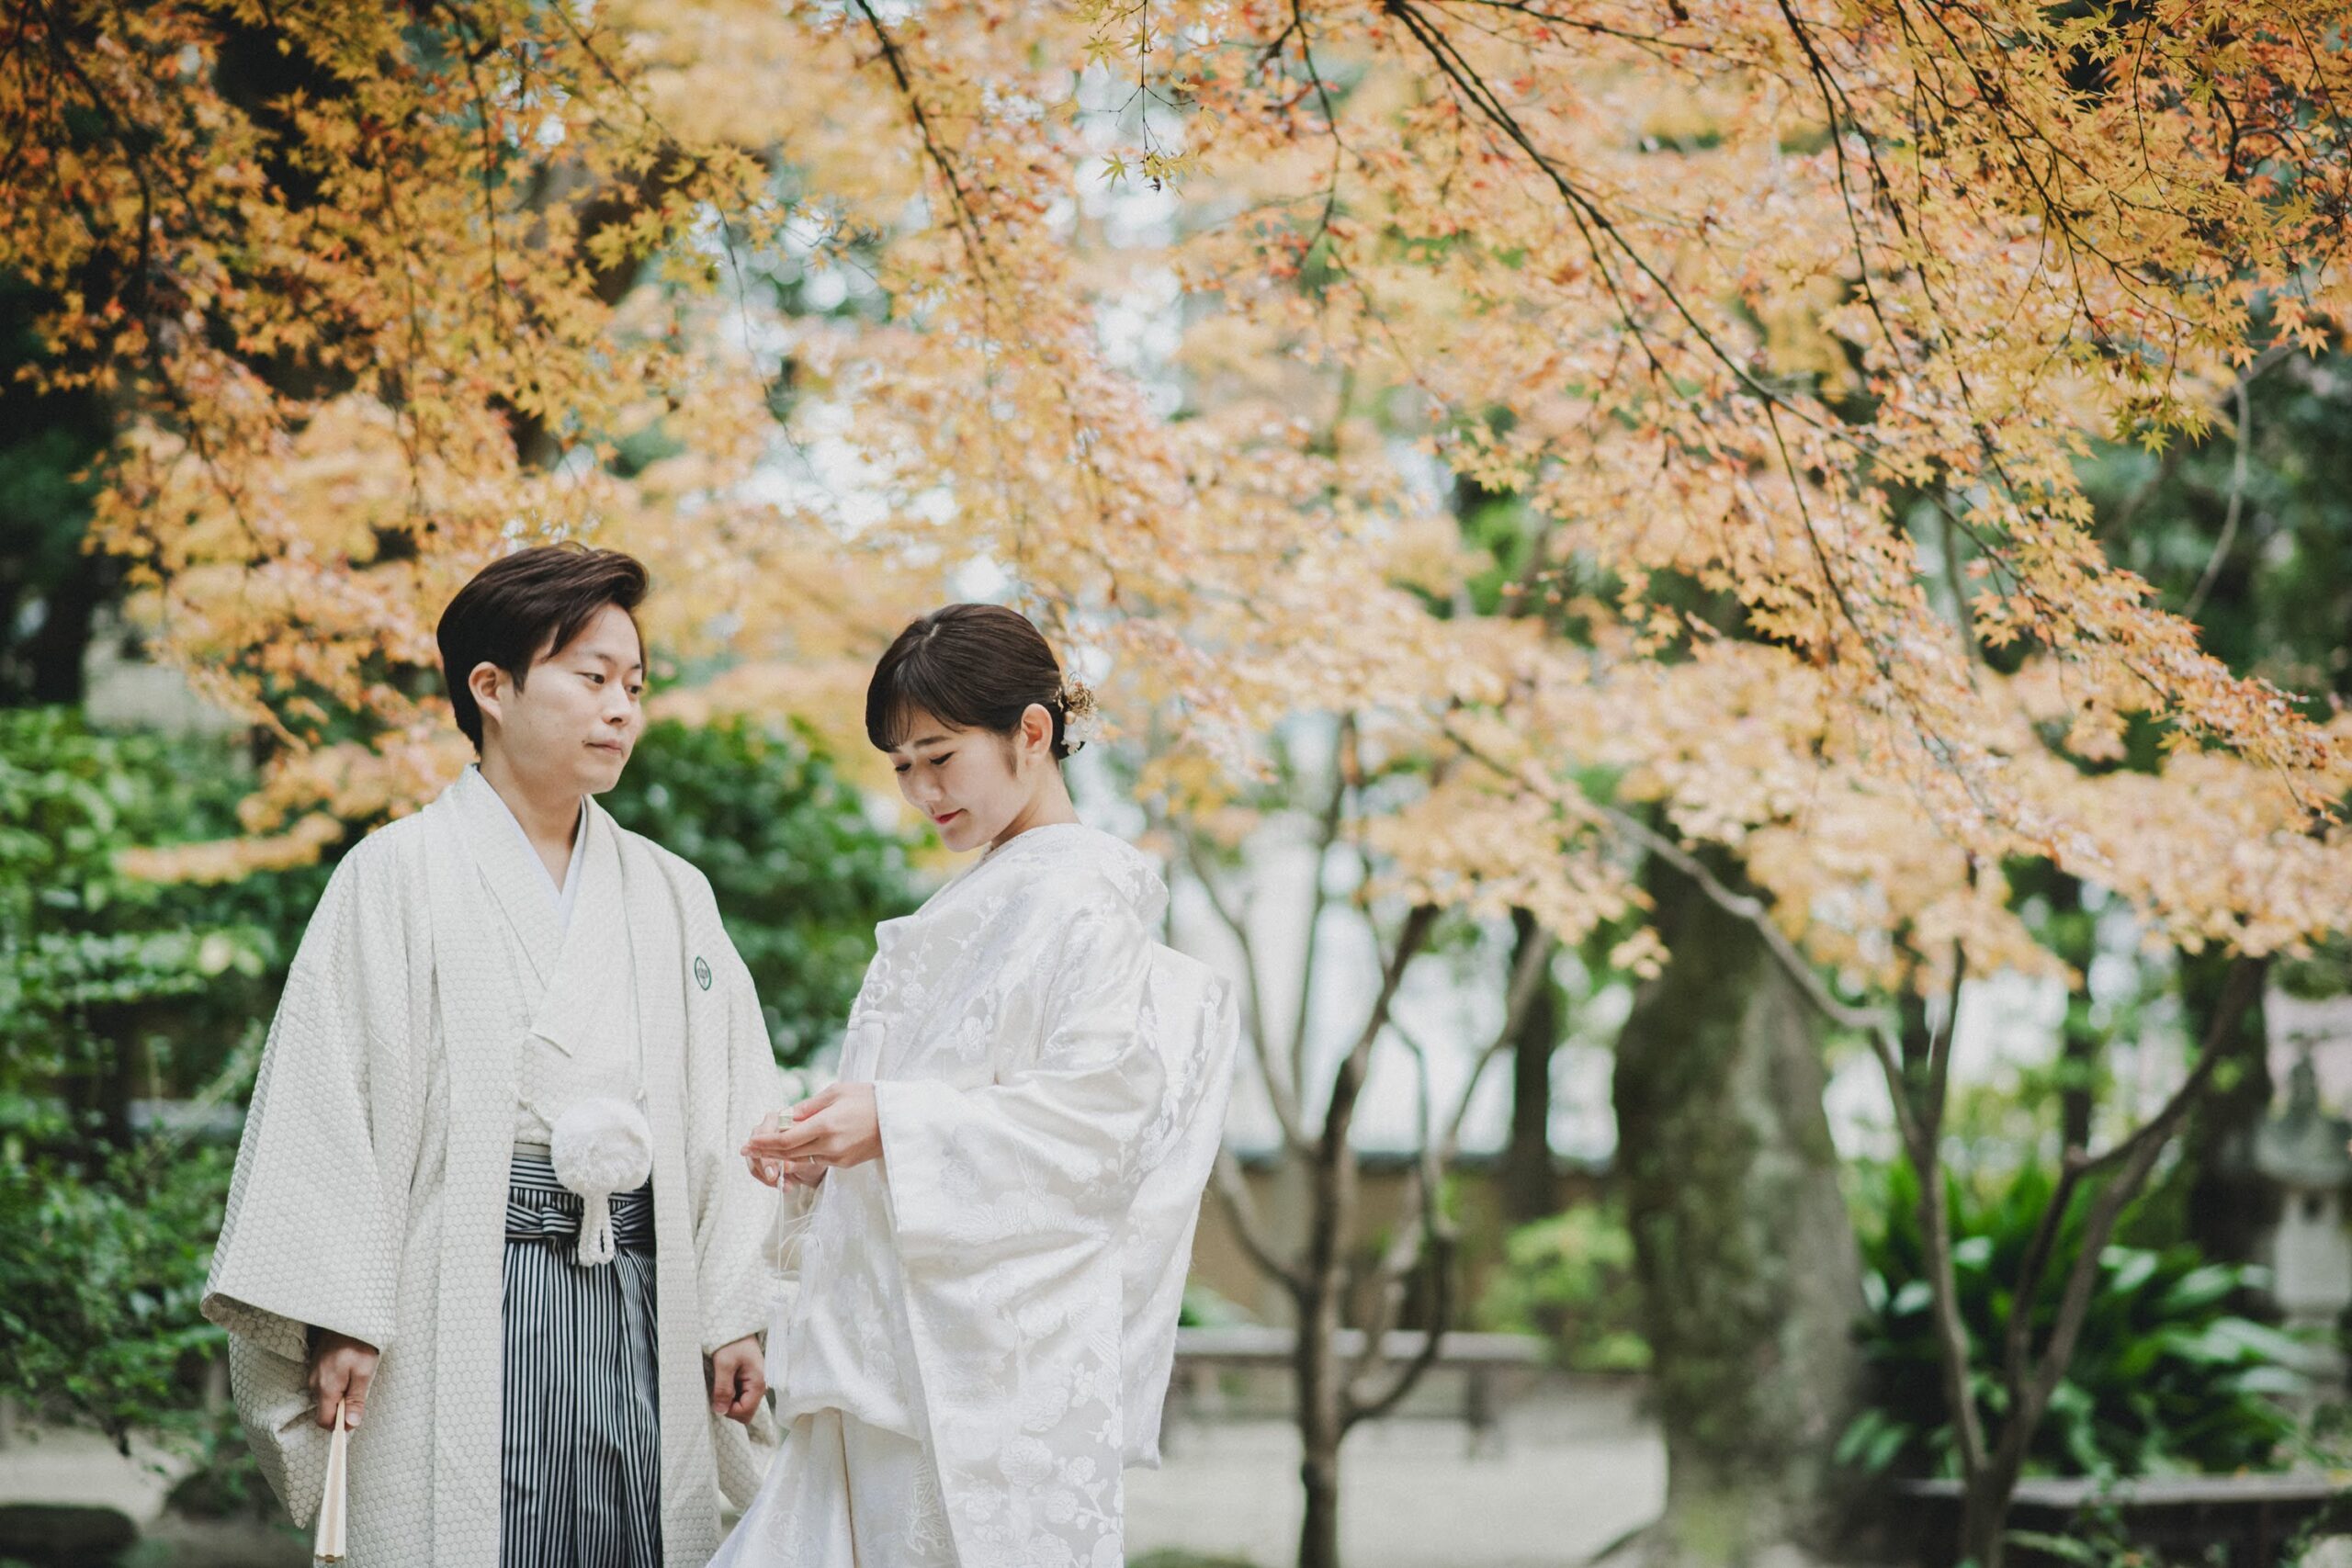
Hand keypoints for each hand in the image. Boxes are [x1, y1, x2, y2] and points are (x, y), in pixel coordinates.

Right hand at [308, 1328, 379, 1429]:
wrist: (348, 1317)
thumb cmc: (359, 1344)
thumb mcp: (364, 1372)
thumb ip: (356, 1399)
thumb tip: (351, 1424)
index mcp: (326, 1388)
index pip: (324, 1421)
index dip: (339, 1425)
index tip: (354, 1417)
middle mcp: (314, 1384)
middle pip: (325, 1409)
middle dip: (342, 1407)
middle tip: (359, 1390)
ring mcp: (313, 1374)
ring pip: (325, 1396)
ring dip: (340, 1393)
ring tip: (355, 1375)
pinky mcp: (315, 1366)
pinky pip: (324, 1384)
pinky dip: (336, 1383)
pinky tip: (348, 1369)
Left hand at [708, 1335, 765, 1423]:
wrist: (735, 1326)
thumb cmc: (731, 1342)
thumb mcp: (724, 1364)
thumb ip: (723, 1389)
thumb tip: (721, 1412)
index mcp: (758, 1383)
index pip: (745, 1412)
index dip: (729, 1411)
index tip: (717, 1398)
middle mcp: (760, 1387)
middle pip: (745, 1412)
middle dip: (729, 1407)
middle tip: (718, 1391)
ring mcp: (755, 1385)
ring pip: (742, 1406)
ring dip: (728, 1400)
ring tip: (720, 1383)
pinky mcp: (749, 1382)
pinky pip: (740, 1397)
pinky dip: (730, 1395)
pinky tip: (724, 1382)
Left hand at [739, 1082, 880, 1173]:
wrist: (900, 1118)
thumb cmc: (869, 1098)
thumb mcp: (836, 1092)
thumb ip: (808, 1106)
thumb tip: (785, 1117)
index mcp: (826, 1125)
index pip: (786, 1140)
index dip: (764, 1143)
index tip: (748, 1142)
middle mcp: (830, 1145)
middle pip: (789, 1154)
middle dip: (766, 1151)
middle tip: (747, 1149)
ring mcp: (838, 1157)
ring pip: (801, 1159)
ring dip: (782, 1154)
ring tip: (767, 1146)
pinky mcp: (845, 1164)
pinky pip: (817, 1160)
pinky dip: (802, 1154)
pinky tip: (795, 1147)